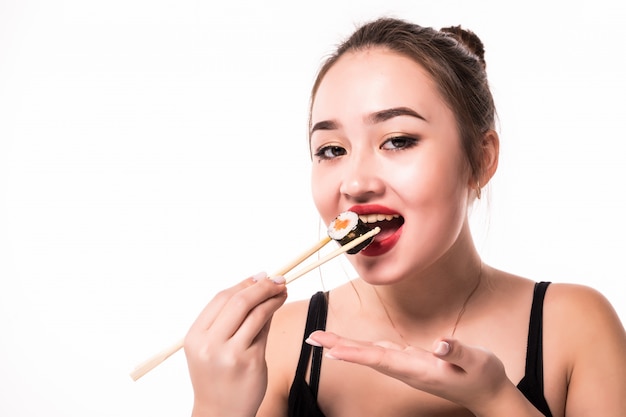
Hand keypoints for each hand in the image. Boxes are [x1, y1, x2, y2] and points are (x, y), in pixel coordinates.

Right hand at [184, 273, 287, 416]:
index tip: (259, 276)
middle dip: (261, 286)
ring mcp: (230, 354)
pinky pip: (264, 330)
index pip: (221, 299)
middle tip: (277, 279)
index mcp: (195, 336)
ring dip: (272, 297)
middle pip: (239, 301)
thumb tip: (256, 285)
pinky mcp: (250, 362)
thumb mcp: (212, 347)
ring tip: (282, 290)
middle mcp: (210, 344)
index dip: (243, 283)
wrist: (219, 413)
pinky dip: (273, 314)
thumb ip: (229, 319)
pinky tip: (278, 307)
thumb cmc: (217, 377)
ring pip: (255, 313)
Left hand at [306, 331, 512, 413]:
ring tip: (324, 341)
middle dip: (339, 347)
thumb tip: (439, 344)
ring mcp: (408, 367)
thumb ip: (456, 352)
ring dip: (346, 347)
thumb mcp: (476, 361)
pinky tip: (351, 346)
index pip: (381, 359)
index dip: (356, 353)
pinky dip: (362, 349)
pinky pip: (381, 354)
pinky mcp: (411, 364)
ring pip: (372, 355)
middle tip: (313, 338)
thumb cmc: (482, 376)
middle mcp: (407, 369)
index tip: (332, 350)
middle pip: (368, 356)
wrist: (487, 394)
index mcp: (419, 369)